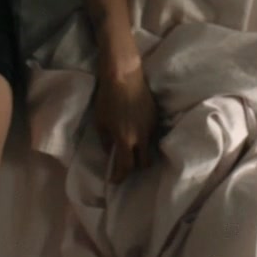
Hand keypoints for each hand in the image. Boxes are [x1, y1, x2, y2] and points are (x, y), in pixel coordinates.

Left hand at [93, 60, 157, 185]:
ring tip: (133, 149)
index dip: (120, 176)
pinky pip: (152, 135)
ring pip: (150, 148)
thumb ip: (106, 140)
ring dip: (141, 153)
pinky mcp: (156, 117)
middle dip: (136, 168)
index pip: (126, 166)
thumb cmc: (107, 98)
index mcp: (126, 140)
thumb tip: (111, 151)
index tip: (114, 180)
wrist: (124, 76)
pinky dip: (145, 138)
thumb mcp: (100, 121)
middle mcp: (141, 137)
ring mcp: (151, 127)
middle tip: (126, 166)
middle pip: (144, 163)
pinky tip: (137, 132)